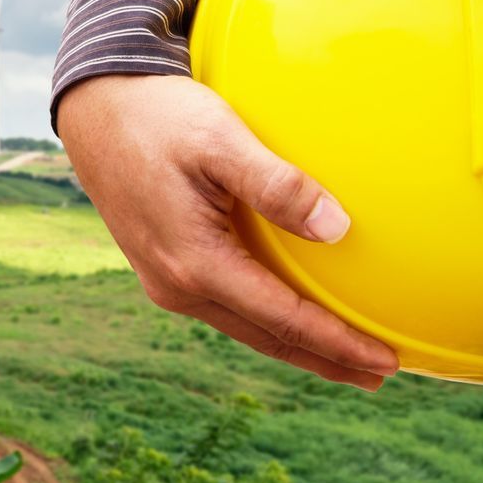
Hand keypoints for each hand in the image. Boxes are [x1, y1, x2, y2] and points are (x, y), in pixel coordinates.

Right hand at [58, 73, 397, 389]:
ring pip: (245, 326)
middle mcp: (177, 285)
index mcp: (195, 263)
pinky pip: (227, 306)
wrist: (96, 106)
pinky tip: (287, 312)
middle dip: (325, 359)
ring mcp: (165, 280)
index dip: (338, 343)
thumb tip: (339, 230)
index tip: (386, 360)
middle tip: (380, 376)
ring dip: (297, 344)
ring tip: (344, 355)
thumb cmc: (159, 116)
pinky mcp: (162, 265)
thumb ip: (278, 185)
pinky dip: (267, 320)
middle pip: (266, 338)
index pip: (284, 320)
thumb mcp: (221, 140)